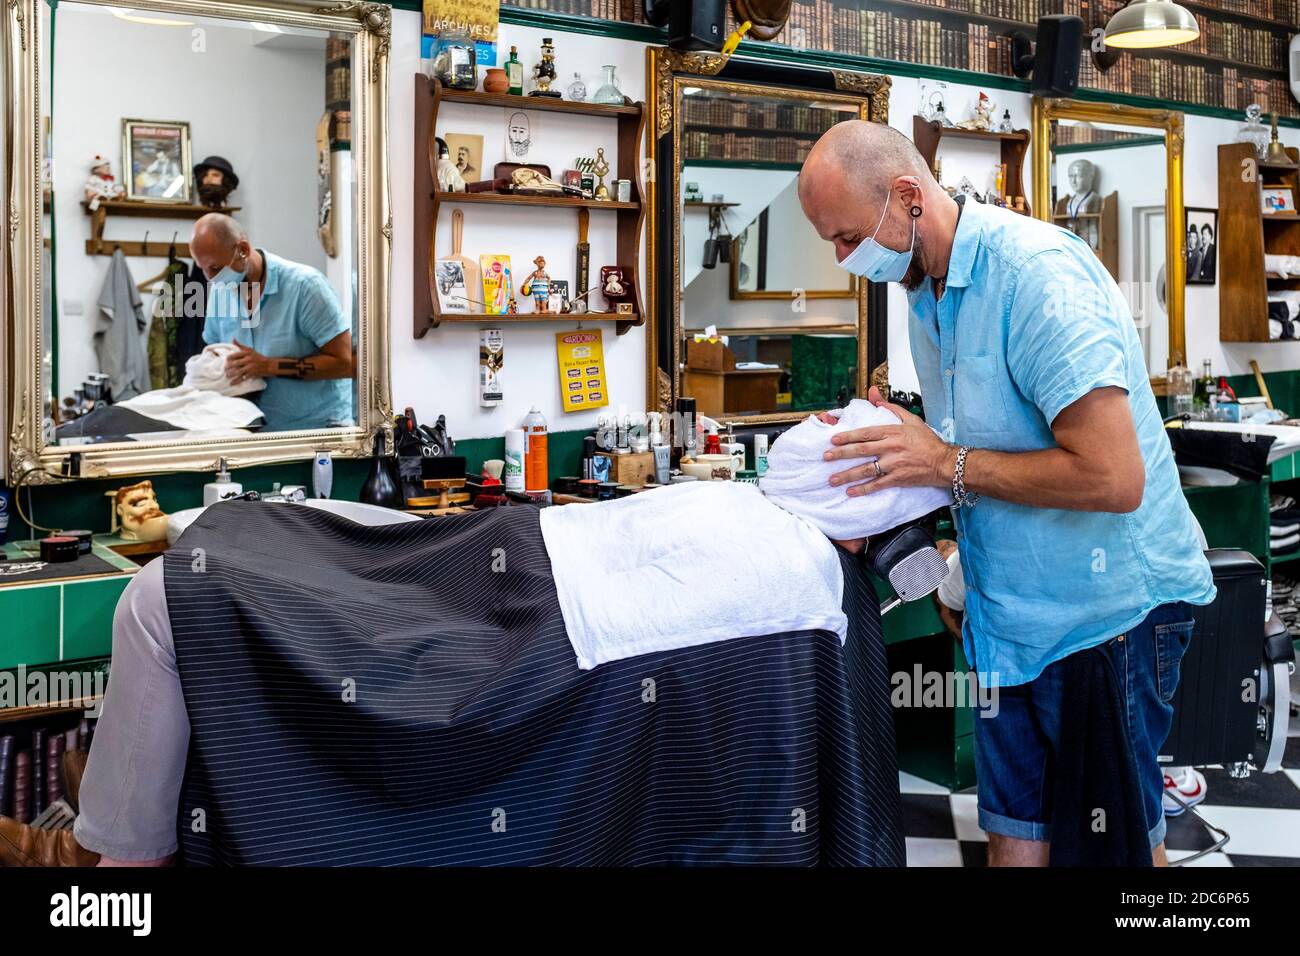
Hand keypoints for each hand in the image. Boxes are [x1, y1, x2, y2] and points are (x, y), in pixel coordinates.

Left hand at [225, 339, 267, 384]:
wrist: (268, 365)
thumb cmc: (257, 357)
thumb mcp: (249, 349)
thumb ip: (240, 345)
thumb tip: (233, 339)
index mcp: (247, 353)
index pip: (235, 355)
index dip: (229, 358)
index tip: (226, 360)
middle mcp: (248, 360)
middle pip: (236, 364)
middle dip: (229, 367)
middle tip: (225, 369)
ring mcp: (250, 368)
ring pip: (239, 371)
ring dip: (232, 374)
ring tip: (227, 375)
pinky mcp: (252, 374)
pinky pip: (243, 378)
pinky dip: (237, 381)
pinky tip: (232, 383)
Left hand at [823, 386, 956, 495]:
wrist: (945, 462)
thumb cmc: (929, 442)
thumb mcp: (912, 420)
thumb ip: (892, 408)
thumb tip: (875, 397)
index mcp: (893, 432)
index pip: (865, 433)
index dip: (848, 436)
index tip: (833, 439)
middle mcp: (891, 447)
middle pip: (861, 450)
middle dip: (841, 454)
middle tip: (826, 457)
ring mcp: (894, 464)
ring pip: (866, 469)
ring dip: (847, 475)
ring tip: (832, 479)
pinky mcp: (898, 478)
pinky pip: (877, 484)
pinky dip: (863, 489)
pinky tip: (851, 492)